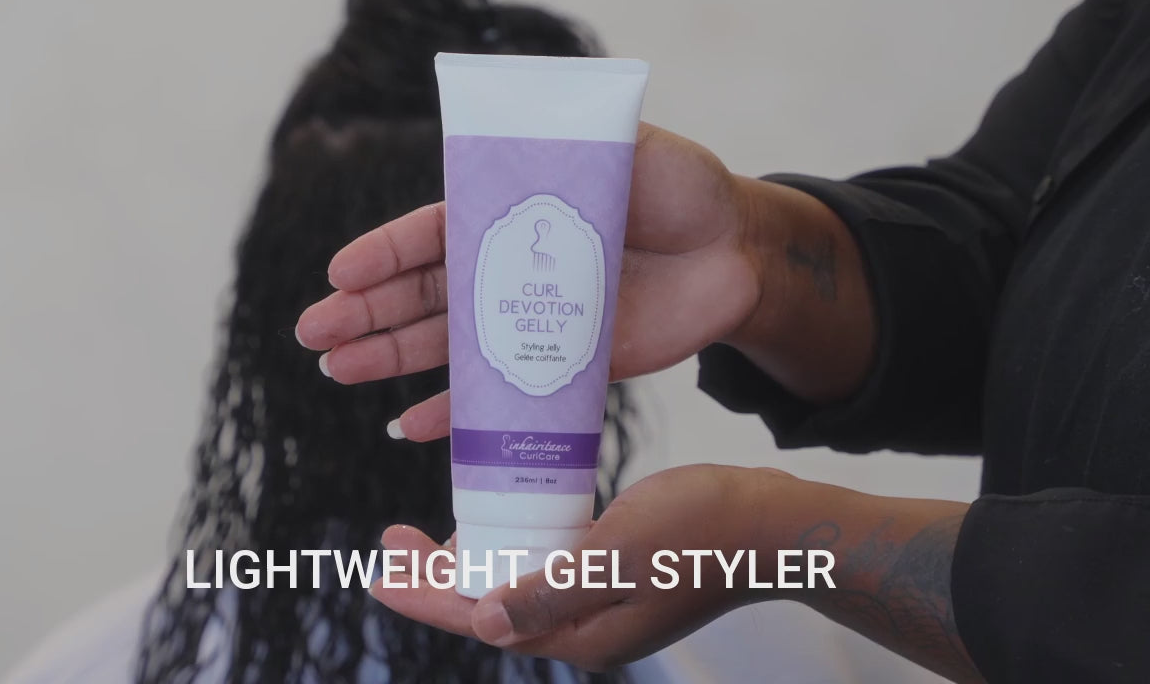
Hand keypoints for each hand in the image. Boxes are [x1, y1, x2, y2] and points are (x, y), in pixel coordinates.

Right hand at [296, 123, 761, 439]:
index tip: (338, 273)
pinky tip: (407, 427)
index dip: (384, 254)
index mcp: (510, 211)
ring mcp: (527, 321)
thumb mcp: (622, 146)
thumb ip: (566, 138)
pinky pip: (495, 396)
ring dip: (389, 359)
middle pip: (422, 293)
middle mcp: (507, 269)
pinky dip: (454, 413)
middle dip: (365, 313)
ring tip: (337, 370)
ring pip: (443, 344)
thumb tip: (511, 115)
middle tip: (314, 333)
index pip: (431, 233)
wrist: (737, 254)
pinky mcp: (558, 368)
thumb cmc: (681, 190)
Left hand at [371, 467, 981, 681]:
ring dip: (470, 562)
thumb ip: (549, 588)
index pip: (478, 618)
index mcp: (580, 630)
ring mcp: (601, 603)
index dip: (423, 595)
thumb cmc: (703, 530)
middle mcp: (584, 625)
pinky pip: (546, 568)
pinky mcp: (615, 577)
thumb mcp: (619, 552)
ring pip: (513, 587)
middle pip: (488, 606)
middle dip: (436, 579)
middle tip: (391, 542)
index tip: (377, 569)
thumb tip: (479, 619)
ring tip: (427, 537)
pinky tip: (500, 521)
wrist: (774, 524)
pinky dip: (513, 548)